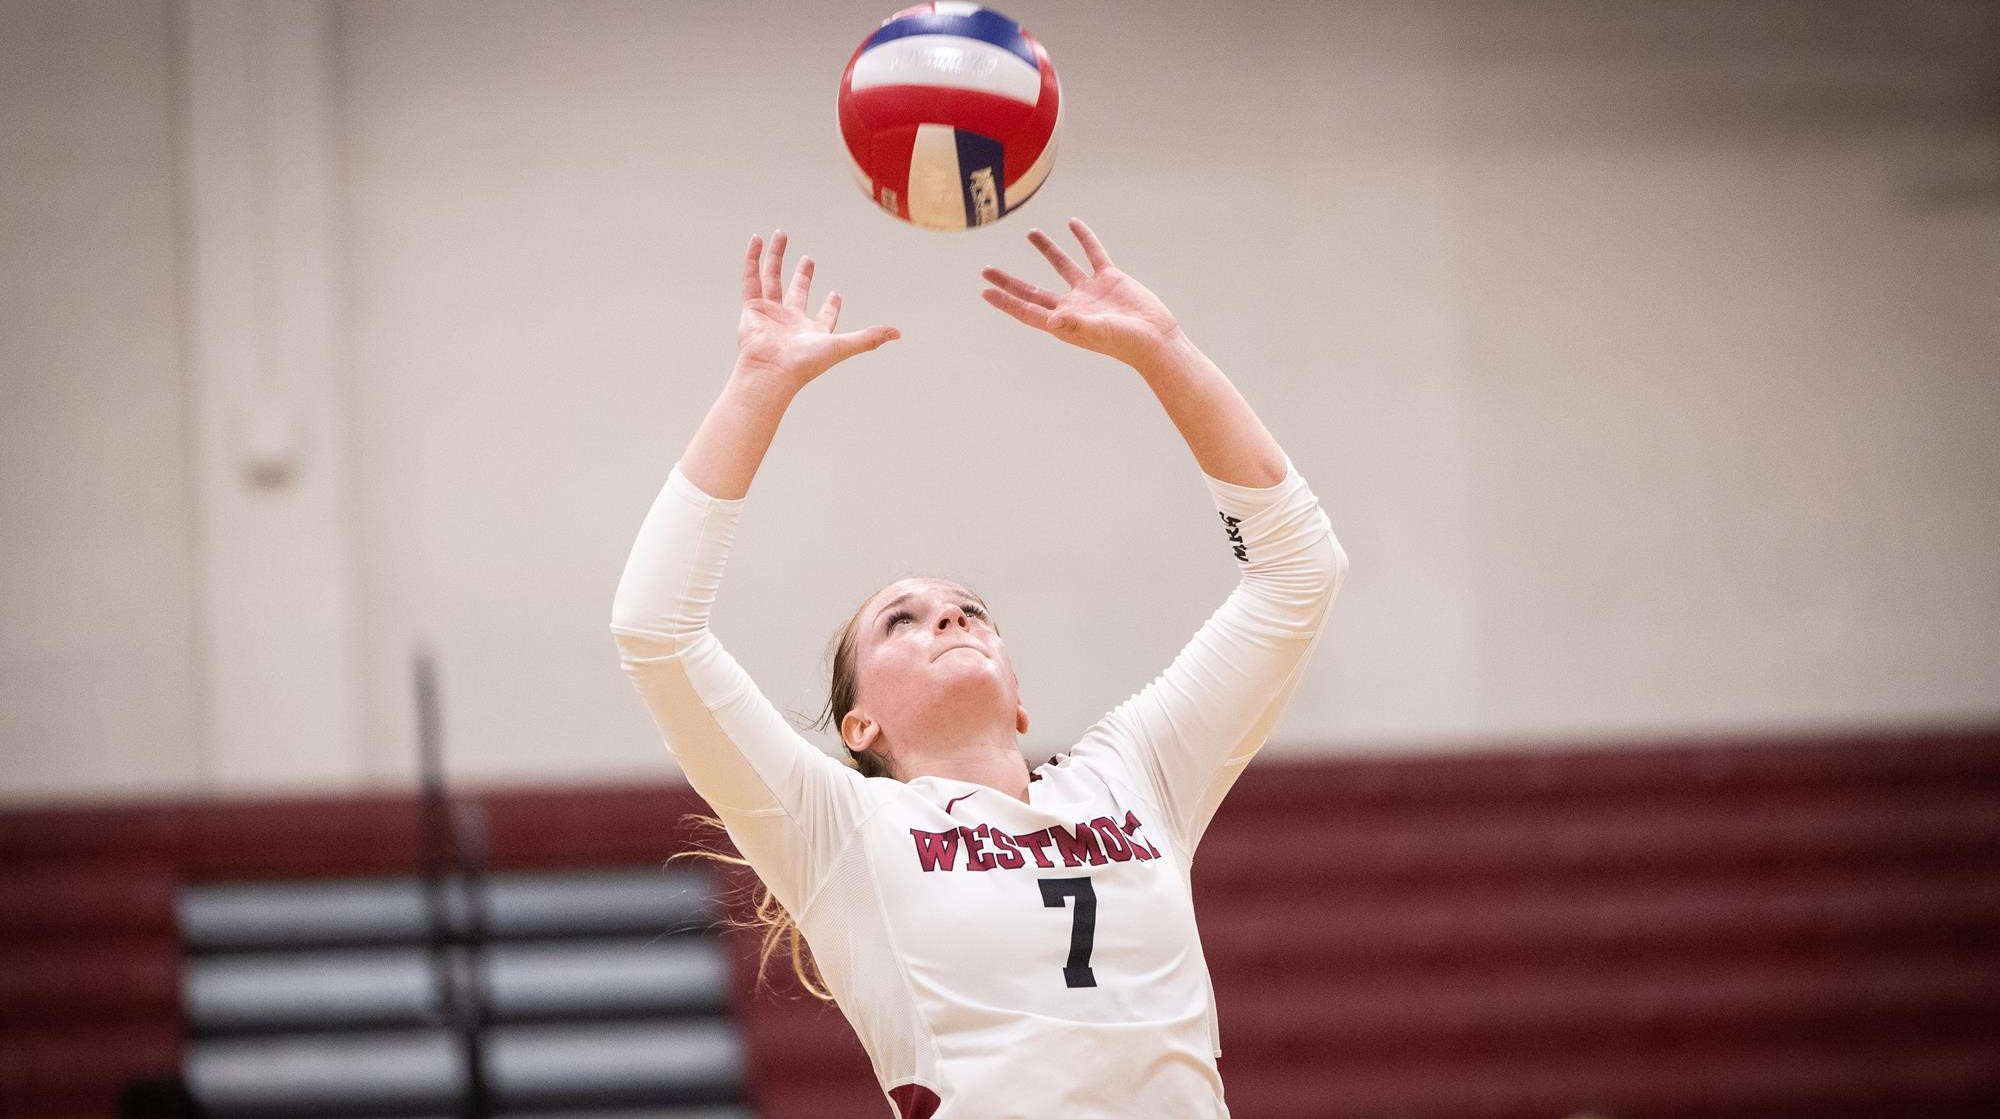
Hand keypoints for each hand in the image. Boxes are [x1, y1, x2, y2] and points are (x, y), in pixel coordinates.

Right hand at [736, 231, 898, 389]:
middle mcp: (791, 322)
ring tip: (780, 235)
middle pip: (797, 293)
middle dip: (803, 276)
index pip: (825, 315)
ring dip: (776, 257)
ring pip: (772, 279)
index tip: (837, 293)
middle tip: (809, 260)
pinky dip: (753, 259)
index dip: (831, 306)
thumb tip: (898, 333)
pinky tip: (758, 240)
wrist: (771, 371)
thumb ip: (868, 338)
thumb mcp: (841, 346)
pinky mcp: (752, 308)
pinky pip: (751, 278)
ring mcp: (770, 314)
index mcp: (813, 332)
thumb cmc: (805, 363)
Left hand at [980, 219, 1181, 368]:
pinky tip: (1072, 224)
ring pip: (1062, 265)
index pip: (1026, 309)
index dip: (1005, 301)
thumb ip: (1076, 326)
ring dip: (1047, 250)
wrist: (1156, 339)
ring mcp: (1090, 292)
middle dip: (1010, 281)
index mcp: (1063, 322)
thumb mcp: (1099, 332)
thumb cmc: (1127, 343)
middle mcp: (1072, 306)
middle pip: (1033, 290)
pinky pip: (1093, 253)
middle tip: (987, 270)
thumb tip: (1052, 320)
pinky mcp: (1109, 279)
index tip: (985, 291)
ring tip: (1031, 233)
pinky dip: (1083, 239)